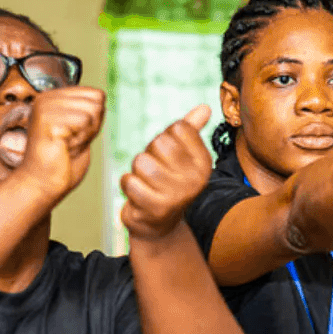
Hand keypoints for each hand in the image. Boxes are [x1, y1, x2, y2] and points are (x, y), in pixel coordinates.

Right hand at [15, 86, 105, 204]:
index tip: (74, 135)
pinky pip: (83, 121)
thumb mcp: (80, 129)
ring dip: (85, 134)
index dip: (94, 121)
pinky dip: (79, 139)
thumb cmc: (60, 163)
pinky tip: (63, 147)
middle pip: (97, 101)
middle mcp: (47, 98)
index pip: (97, 94)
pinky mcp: (48, 120)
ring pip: (92, 111)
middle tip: (70, 142)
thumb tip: (101, 96)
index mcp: (54, 97)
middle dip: (91, 127)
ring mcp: (46, 107)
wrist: (42, 184)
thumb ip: (88, 111)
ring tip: (66, 145)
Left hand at [120, 105, 212, 240]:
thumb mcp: (182, 156)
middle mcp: (195, 179)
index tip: (169, 158)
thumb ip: (192, 130)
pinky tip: (138, 195)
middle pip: (159, 142)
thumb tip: (205, 107)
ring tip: (146, 184)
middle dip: (150, 154)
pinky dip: (127, 185)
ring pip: (142, 161)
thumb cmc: (168, 183)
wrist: (159, 226)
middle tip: (155, 173)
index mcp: (204, 162)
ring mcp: (177, 195)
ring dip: (137, 171)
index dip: (166, 138)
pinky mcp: (155, 208)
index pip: (177, 128)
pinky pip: (129, 180)